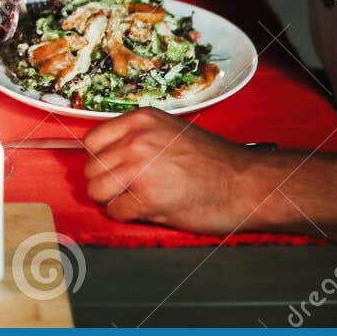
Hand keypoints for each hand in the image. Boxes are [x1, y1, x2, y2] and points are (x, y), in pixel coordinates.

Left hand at [82, 110, 262, 233]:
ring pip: (96, 190)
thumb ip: (137, 138)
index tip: (113, 169)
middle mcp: (136, 140)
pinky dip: (126, 215)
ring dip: (111, 200)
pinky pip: (115, 212)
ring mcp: (140, 169)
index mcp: (141, 120)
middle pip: (91, 168)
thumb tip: (107, 156)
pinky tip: (147, 210)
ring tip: (134, 199)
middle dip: (105, 182)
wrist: (246, 183)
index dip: (101, 159)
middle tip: (127, 188)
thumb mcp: (170, 132)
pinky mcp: (148, 199)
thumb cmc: (213, 161)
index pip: (91, 141)